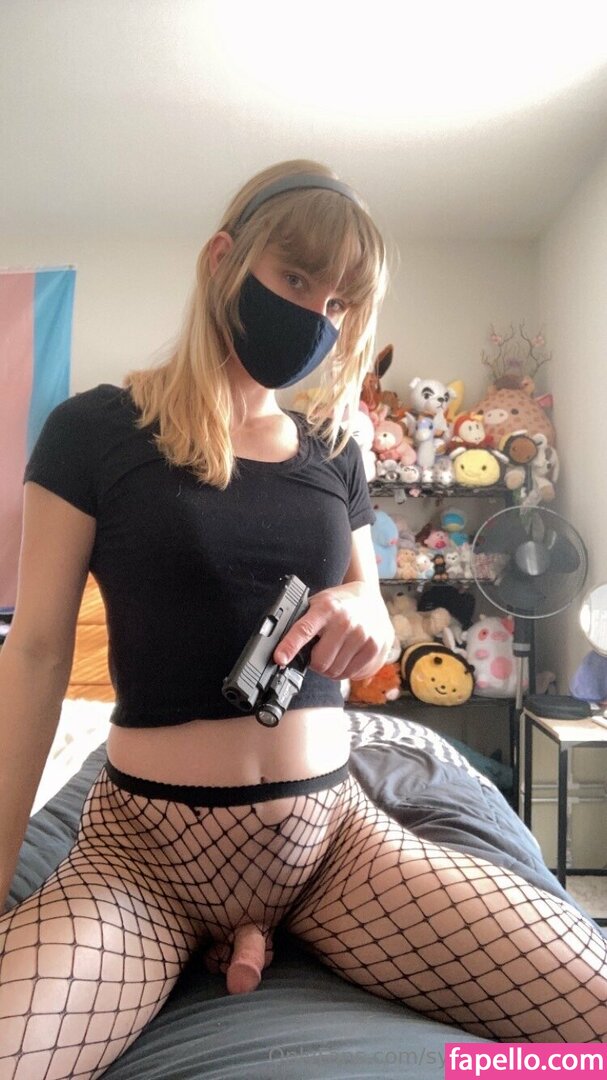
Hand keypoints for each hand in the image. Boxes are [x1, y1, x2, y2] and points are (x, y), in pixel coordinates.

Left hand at [273, 582, 393, 681]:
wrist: (370, 601)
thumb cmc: (338, 606)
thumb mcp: (318, 605)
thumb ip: (302, 623)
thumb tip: (280, 648)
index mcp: (326, 608)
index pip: (304, 630)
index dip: (290, 646)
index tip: (280, 659)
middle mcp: (346, 621)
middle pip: (320, 662)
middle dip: (314, 662)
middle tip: (317, 652)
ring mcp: (363, 635)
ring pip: (335, 672)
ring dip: (329, 668)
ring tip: (333, 652)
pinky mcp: (375, 648)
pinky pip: (351, 674)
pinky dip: (344, 671)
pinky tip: (346, 656)